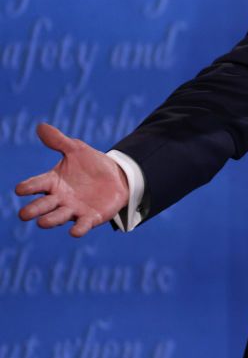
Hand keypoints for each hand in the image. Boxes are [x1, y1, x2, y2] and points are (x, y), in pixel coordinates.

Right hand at [15, 123, 129, 236]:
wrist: (117, 176)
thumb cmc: (91, 164)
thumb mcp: (77, 149)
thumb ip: (59, 141)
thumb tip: (41, 126)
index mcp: (53, 182)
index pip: (36, 184)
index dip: (27, 187)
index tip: (20, 189)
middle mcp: (60, 198)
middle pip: (42, 206)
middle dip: (33, 210)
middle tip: (24, 214)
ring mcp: (74, 209)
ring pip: (58, 217)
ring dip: (50, 220)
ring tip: (42, 223)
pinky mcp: (90, 218)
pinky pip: (82, 225)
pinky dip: (78, 229)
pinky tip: (75, 232)